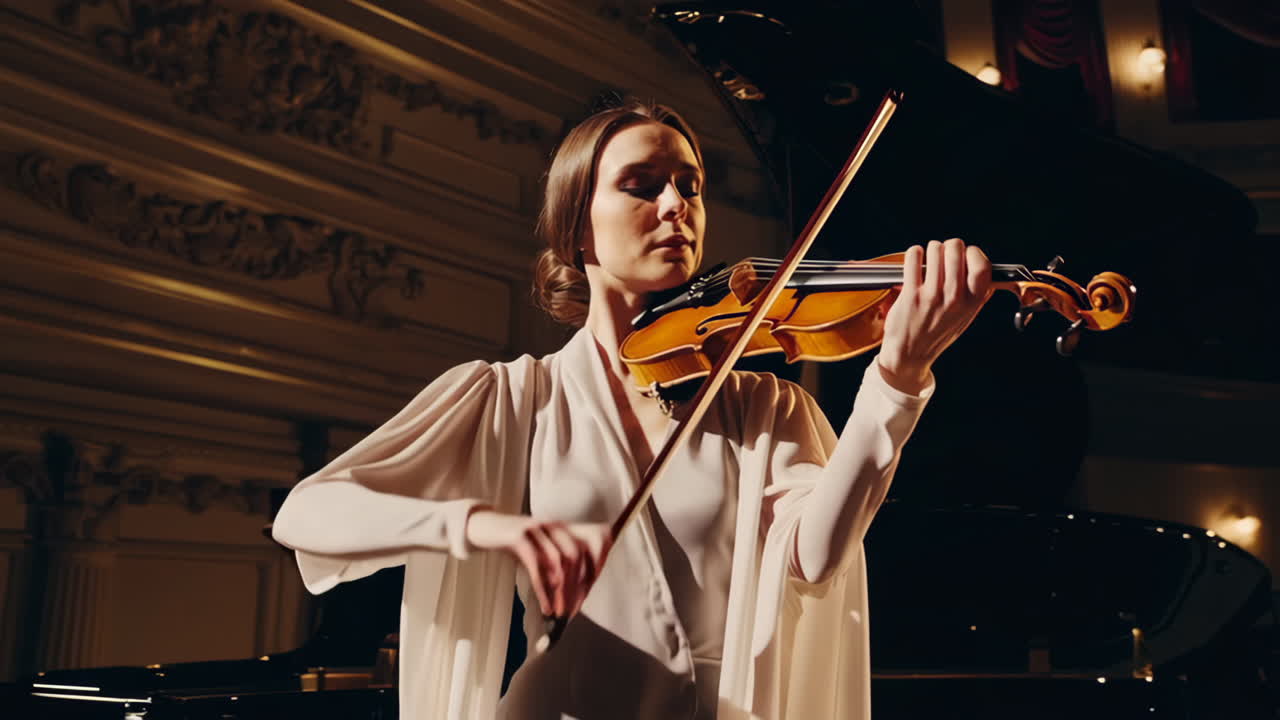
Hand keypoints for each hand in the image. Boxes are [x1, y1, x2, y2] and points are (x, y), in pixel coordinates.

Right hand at [465, 509, 612, 619]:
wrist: (481, 525)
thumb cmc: (511, 542)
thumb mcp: (536, 550)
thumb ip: (550, 564)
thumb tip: (564, 591)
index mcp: (559, 527)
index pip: (584, 550)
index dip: (588, 575)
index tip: (583, 599)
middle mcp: (551, 525)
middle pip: (574, 558)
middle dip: (576, 586)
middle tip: (572, 611)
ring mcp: (536, 529)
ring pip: (558, 563)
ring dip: (562, 591)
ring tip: (560, 612)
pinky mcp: (519, 537)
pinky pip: (536, 568)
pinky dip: (543, 591)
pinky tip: (546, 607)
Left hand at [878, 239, 992, 393]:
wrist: (910, 355)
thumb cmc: (938, 333)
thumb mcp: (967, 317)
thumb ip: (979, 295)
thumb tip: (988, 272)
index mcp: (972, 302)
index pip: (982, 265)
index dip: (973, 253)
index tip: (966, 256)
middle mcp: (954, 298)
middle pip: (956, 249)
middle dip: (949, 246)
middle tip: (944, 254)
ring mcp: (932, 296)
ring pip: (935, 250)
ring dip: (931, 249)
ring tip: (929, 258)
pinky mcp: (910, 295)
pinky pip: (914, 258)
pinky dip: (914, 253)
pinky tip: (915, 258)